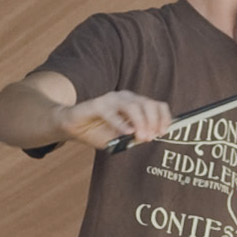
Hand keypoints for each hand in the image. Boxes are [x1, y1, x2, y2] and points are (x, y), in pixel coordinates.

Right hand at [59, 89, 173, 151]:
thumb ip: (135, 136)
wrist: (73, 127)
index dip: (163, 118)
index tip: (163, 132)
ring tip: (141, 137)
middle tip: (150, 137)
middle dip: (153, 122)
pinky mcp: (97, 104)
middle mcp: (126, 98)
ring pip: (133, 107)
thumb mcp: (121, 137)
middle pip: (148, 104)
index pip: (156, 105)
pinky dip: (121, 123)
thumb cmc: (98, 131)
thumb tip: (148, 137)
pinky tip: (127, 132)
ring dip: (140, 123)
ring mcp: (111, 99)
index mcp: (135, 103)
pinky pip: (112, 113)